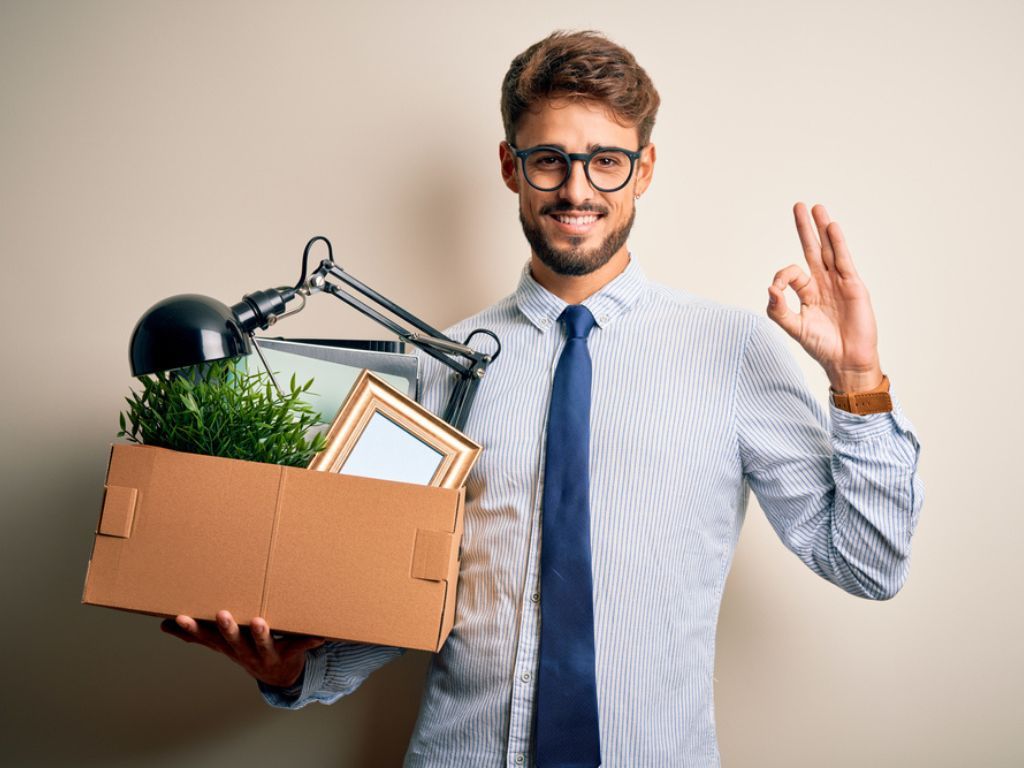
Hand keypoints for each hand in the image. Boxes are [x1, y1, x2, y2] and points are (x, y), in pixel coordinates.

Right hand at [160, 609, 325, 688]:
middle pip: (234, 641)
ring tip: (260, 621)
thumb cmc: (247, 650)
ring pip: (263, 644)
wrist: (279, 676)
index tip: (180, 616)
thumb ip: (195, 635)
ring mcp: (267, 655)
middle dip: (227, 629)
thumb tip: (164, 625)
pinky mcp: (289, 653)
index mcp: (228, 646)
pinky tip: (320, 636)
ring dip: (261, 634)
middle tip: (221, 613)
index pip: (207, 637)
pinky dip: (309, 641)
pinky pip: (300, 646)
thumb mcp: (221, 644)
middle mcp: (245, 652)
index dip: (193, 629)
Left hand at [766, 202, 883, 392]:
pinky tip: (832, 228)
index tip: (777, 289)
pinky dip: (838, 244)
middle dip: (806, 228)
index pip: (793, 272)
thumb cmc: (822, 346)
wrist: (847, 360)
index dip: (782, 276)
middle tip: (800, 206)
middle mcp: (823, 284)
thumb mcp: (794, 328)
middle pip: (813, 250)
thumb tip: (769, 290)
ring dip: (823, 229)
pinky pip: (844, 261)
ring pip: (830, 250)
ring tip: (817, 208)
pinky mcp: (854, 286)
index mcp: (807, 293)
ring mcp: (840, 283)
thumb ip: (778, 311)